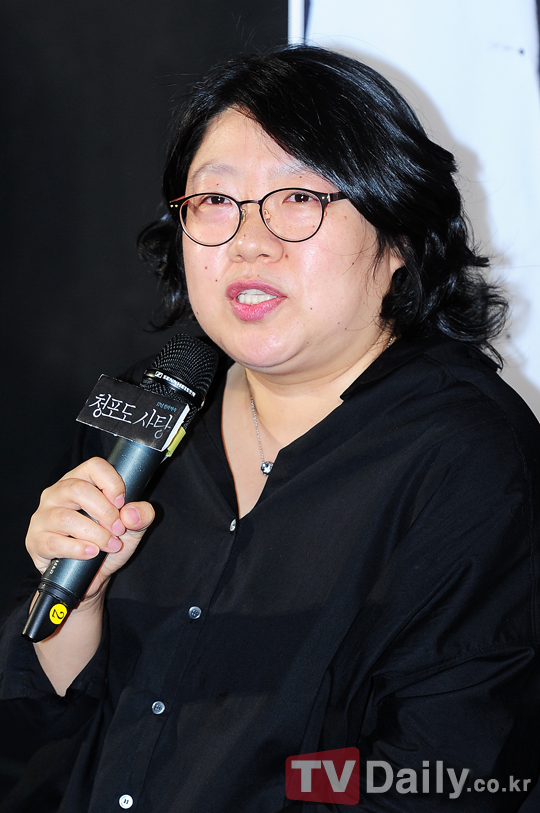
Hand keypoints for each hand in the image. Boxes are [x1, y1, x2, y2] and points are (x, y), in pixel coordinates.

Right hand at [26, 457, 154, 599]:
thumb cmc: (108, 542)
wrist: (90, 576)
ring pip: (66, 518)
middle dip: (104, 512)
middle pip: (78, 489)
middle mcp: (58, 493)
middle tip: (118, 530)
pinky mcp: (36, 539)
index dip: (111, 482)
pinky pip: (54, 542)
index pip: (94, 466)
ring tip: (110, 545)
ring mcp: (44, 515)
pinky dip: (77, 549)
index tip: (122, 503)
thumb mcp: (133, 528)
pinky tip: (91, 553)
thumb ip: (142, 515)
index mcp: (81, 481)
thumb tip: (130, 513)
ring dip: (95, 534)